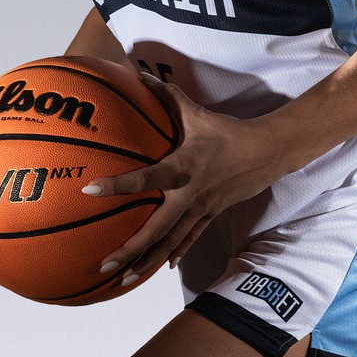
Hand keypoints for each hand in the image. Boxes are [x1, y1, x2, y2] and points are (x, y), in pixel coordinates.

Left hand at [82, 74, 282, 286]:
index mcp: (182, 167)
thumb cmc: (227, 131)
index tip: (90, 190)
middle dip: (130, 249)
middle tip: (105, 264)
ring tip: (124, 280)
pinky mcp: (210, 216)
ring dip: (147, 262)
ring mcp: (201, 209)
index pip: (146, 178)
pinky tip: (159, 268)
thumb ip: (167, 96)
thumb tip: (141, 76)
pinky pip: (189, 239)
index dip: (118, 185)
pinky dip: (174, 254)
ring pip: (171, 242)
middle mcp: (189, 194)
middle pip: (157, 229)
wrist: (267, 152)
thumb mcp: (196, 112)